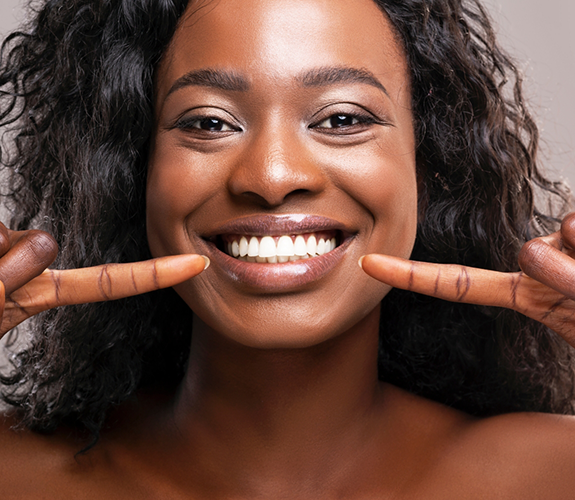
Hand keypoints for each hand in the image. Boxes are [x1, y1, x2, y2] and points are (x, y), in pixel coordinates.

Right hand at [0, 224, 207, 335]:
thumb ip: (9, 289)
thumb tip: (42, 240)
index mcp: (39, 296)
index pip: (107, 283)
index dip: (154, 274)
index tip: (199, 265)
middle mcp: (27, 271)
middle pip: (38, 243)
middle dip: (2, 258)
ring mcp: (4, 249)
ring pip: (6, 231)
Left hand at [360, 213, 574, 347]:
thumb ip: (566, 293)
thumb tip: (556, 233)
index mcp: (528, 298)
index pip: (459, 284)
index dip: (413, 276)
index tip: (366, 265)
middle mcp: (544, 266)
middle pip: (530, 251)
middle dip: (563, 271)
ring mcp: (569, 248)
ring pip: (569, 229)